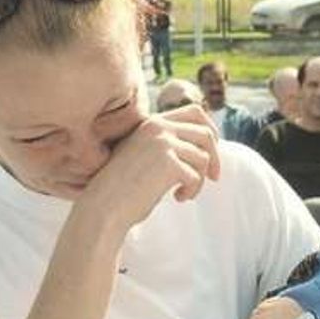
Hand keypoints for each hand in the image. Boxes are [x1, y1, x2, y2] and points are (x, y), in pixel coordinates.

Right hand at [79, 106, 219, 232]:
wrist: (104, 205)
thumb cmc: (122, 187)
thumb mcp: (143, 156)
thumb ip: (167, 145)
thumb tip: (207, 147)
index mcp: (152, 122)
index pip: (195, 112)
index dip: (211, 129)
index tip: (213, 150)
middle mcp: (158, 127)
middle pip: (205, 133)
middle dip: (215, 157)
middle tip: (214, 178)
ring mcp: (163, 143)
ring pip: (203, 158)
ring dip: (199, 180)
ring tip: (184, 193)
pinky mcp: (168, 163)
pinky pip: (196, 176)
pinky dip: (191, 190)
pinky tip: (177, 198)